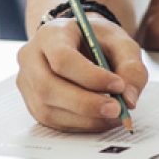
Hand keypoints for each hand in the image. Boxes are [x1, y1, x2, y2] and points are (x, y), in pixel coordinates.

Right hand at [16, 15, 148, 131]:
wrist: (77, 43)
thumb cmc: (96, 40)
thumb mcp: (119, 41)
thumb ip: (131, 66)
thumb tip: (129, 99)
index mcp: (51, 33)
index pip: (62, 58)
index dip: (90, 76)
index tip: (118, 85)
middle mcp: (31, 57)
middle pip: (48, 87)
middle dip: (86, 103)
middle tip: (117, 109)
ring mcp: (27, 82)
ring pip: (48, 109)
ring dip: (85, 118)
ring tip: (113, 114)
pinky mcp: (32, 103)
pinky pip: (52, 122)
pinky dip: (80, 125)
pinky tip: (100, 119)